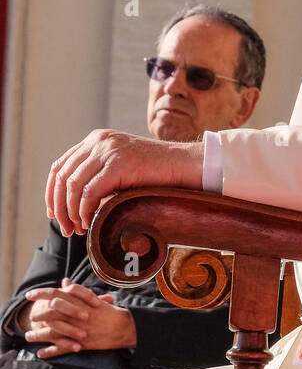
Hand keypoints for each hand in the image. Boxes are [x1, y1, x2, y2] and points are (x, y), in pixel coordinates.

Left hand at [18, 278, 136, 357]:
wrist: (124, 327)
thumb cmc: (109, 313)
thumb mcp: (92, 299)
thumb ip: (76, 291)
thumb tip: (64, 281)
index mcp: (79, 302)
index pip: (55, 294)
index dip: (40, 293)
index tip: (29, 295)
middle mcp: (76, 314)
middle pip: (50, 313)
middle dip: (38, 315)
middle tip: (31, 318)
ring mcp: (77, 329)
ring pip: (53, 332)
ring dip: (39, 335)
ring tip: (28, 336)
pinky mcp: (80, 343)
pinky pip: (62, 349)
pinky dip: (50, 352)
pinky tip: (40, 353)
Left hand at [46, 130, 204, 235]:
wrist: (182, 164)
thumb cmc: (154, 172)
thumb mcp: (119, 167)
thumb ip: (97, 175)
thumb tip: (71, 204)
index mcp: (96, 139)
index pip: (60, 166)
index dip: (52, 193)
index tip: (53, 214)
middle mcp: (98, 141)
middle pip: (62, 176)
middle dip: (59, 207)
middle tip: (66, 229)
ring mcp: (108, 150)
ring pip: (73, 185)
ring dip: (71, 212)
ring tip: (79, 229)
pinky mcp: (118, 163)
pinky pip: (90, 191)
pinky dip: (85, 210)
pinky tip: (90, 222)